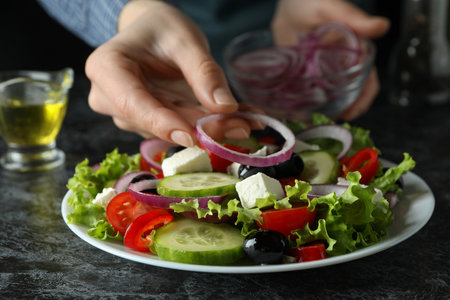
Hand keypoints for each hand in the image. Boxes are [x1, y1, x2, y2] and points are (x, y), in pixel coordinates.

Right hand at [85, 0, 257, 146]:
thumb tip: (224, 107)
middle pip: (156, 122)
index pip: (131, 103)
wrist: (153, 32)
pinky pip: (181, 128)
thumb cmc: (161, 28)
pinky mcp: (150, 122)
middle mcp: (110, 98)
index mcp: (107, 69)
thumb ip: (203, 71)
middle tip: (243, 125)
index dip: (161, 123)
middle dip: (201, 127)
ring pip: (172, 130)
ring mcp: (129, 114)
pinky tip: (237, 120)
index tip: (192, 137)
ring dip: (211, 128)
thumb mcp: (184, 39)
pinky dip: (210, 125)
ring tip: (247, 121)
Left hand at [271, 0, 389, 120]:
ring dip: (326, 111)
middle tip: (331, 122)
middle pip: (349, 94)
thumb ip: (354, 18)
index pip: (367, 80)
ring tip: (315, 120)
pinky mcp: (303, 73)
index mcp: (355, 52)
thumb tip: (381, 27)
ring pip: (329, 97)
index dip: (363, 99)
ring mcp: (321, 71)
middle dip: (344, 111)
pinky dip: (307, 105)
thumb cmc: (313, 0)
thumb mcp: (333, 8)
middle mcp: (340, 64)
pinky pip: (309, 93)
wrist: (288, 3)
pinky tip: (299, 112)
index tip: (352, 113)